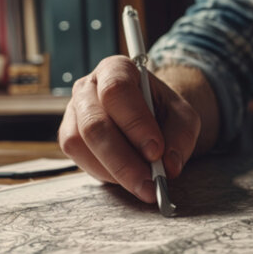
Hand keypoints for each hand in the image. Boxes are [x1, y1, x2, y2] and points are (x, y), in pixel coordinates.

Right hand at [58, 56, 201, 202]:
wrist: (150, 117)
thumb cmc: (163, 111)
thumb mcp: (183, 117)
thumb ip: (181, 137)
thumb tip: (169, 165)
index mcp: (117, 69)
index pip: (117, 90)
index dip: (135, 123)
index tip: (155, 150)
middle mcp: (88, 87)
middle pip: (95, 123)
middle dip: (124, 160)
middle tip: (150, 183)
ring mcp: (74, 111)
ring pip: (81, 144)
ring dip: (115, 171)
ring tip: (143, 183)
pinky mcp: (69, 137)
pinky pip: (78, 159)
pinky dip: (104, 174)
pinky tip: (126, 178)